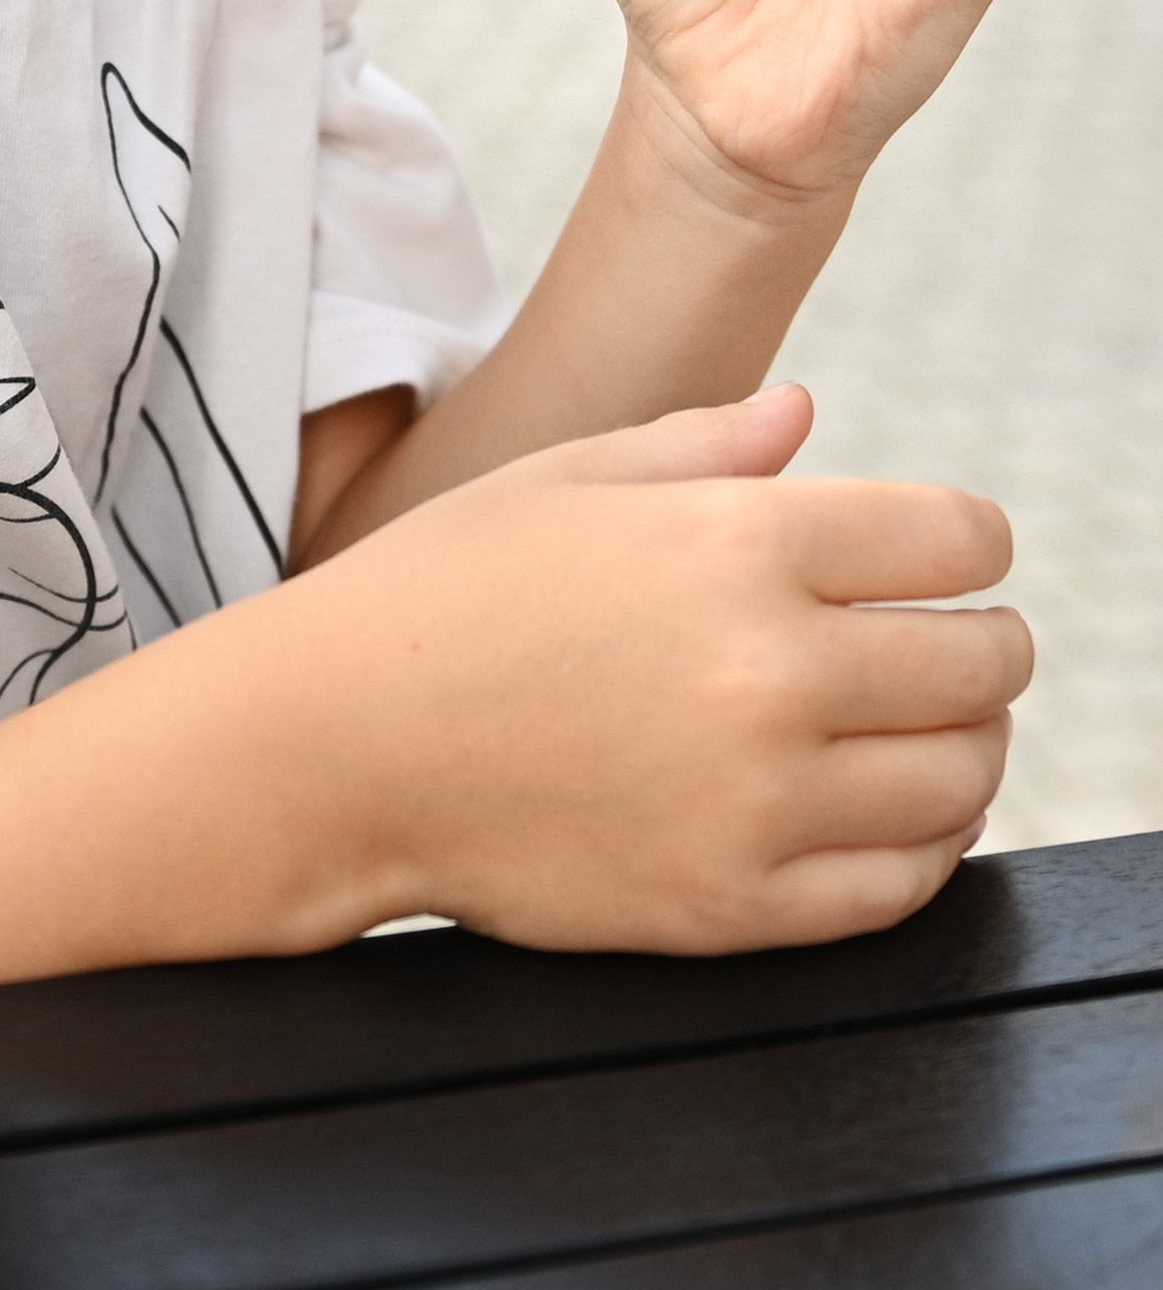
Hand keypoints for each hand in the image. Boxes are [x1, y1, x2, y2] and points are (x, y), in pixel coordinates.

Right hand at [285, 388, 1028, 955]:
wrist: (336, 745)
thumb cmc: (444, 592)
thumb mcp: (568, 477)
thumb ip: (708, 444)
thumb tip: (805, 414)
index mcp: (739, 542)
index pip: (958, 539)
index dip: (972, 542)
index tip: (950, 557)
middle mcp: (770, 670)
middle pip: (984, 662)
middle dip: (984, 643)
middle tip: (950, 644)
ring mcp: (758, 800)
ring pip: (964, 780)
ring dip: (966, 748)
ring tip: (922, 729)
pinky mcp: (735, 907)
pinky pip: (902, 887)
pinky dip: (922, 847)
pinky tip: (884, 811)